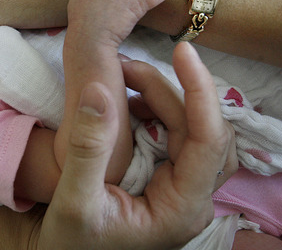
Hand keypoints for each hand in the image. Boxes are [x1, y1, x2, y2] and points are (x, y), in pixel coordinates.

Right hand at [38, 42, 236, 248]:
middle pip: (201, 130)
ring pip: (192, 129)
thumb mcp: (73, 200)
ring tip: (125, 80)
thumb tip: (99, 90)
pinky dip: (156, 111)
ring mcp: (182, 188)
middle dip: (169, 91)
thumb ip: (87, 149)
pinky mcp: (169, 179)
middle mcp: (192, 198)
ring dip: (163, 98)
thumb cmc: (72, 243)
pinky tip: (129, 104)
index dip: (201, 92)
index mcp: (181, 209)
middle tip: (126, 68)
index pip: (209, 142)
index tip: (182, 51)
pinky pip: (176, 135)